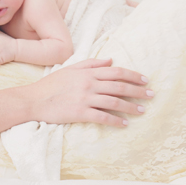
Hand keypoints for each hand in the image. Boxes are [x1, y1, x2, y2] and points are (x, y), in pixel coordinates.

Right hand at [26, 58, 152, 126]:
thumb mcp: (71, 68)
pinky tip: (124, 124)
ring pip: (114, 101)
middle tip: (151, 95)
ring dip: (131, 107)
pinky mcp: (80, 113)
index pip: (117, 72)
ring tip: (142, 111)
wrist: (33, 99)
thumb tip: (111, 60)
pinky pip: (102, 117)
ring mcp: (85, 98)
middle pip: (120, 86)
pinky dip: (115, 120)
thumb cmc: (52, 84)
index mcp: (88, 72)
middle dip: (138, 91)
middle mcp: (89, 83)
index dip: (133, 75)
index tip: (145, 80)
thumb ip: (91, 64)